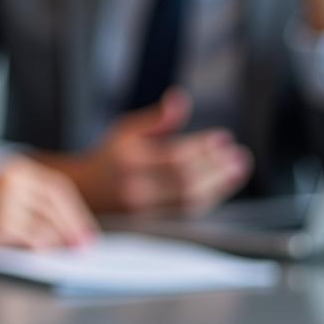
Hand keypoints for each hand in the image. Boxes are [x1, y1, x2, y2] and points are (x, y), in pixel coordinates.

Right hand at [0, 157, 97, 249]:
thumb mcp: (4, 195)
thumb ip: (32, 202)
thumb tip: (68, 228)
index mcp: (17, 169)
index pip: (57, 187)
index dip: (75, 210)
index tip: (85, 229)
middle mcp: (14, 179)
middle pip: (57, 202)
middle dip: (74, 225)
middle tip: (84, 244)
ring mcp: (8, 199)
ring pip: (49, 220)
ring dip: (61, 237)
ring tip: (68, 251)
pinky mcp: (3, 219)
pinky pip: (34, 235)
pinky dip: (44, 245)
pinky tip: (45, 251)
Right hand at [36, 88, 252, 214]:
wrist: (84, 192)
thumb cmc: (110, 158)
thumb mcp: (126, 130)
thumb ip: (157, 119)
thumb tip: (180, 99)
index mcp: (128, 159)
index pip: (175, 156)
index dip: (204, 147)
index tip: (224, 137)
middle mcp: (134, 187)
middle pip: (185, 181)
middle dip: (217, 168)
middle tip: (240, 155)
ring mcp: (142, 210)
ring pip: (189, 201)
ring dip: (219, 185)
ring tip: (238, 169)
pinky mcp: (150, 224)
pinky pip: (185, 213)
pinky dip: (208, 198)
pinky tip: (221, 185)